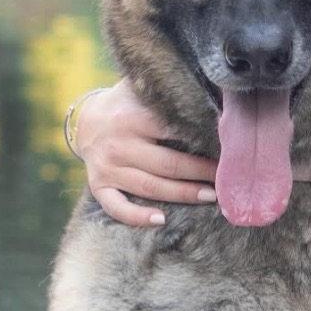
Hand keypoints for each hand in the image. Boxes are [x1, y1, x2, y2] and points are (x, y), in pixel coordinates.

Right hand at [76, 79, 218, 225]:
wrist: (84, 120)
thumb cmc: (126, 105)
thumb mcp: (141, 89)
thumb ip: (168, 90)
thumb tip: (213, 89)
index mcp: (133, 117)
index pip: (174, 132)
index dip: (203, 140)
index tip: (227, 148)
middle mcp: (120, 144)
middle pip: (168, 165)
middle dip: (200, 173)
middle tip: (225, 179)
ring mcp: (108, 167)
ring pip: (150, 187)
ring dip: (182, 194)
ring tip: (209, 197)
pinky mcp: (98, 185)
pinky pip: (116, 207)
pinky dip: (136, 217)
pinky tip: (160, 220)